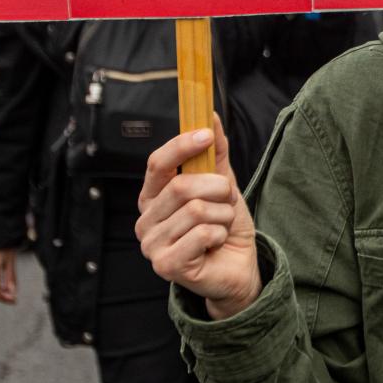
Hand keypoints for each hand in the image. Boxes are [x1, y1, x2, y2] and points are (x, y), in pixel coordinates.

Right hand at [137, 113, 260, 319]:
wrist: (238, 267)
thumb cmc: (223, 225)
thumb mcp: (222, 183)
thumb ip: (215, 152)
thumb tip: (209, 115)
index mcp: (153, 196)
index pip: (156, 163)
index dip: (181, 146)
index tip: (206, 135)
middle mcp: (145, 220)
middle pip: (182, 187)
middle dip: (217, 188)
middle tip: (227, 199)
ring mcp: (152, 245)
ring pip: (196, 211)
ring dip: (222, 215)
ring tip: (221, 226)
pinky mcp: (165, 266)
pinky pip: (202, 235)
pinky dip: (220, 234)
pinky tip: (216, 243)